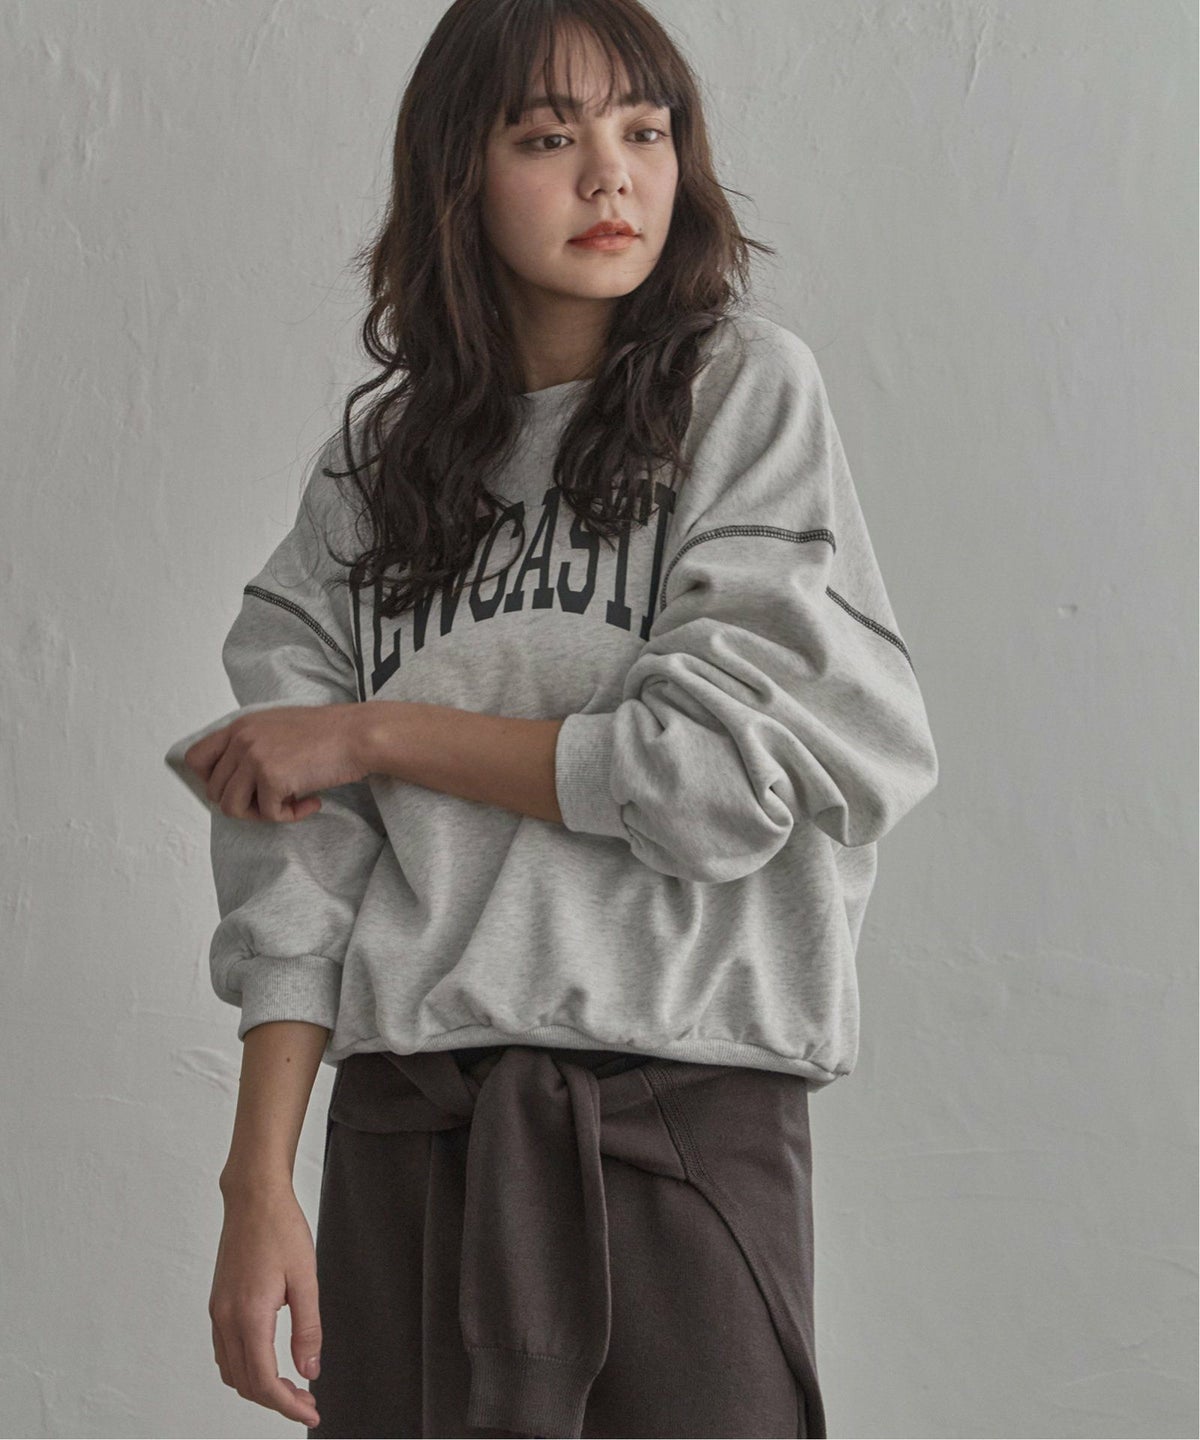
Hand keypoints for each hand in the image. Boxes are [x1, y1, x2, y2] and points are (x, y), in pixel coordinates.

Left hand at [184, 703, 368, 821]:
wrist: (358, 734)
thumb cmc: (328, 734)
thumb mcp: (278, 727)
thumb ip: (253, 745)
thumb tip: (237, 780)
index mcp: (240, 726)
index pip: (196, 758)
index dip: (210, 780)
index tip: (237, 788)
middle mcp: (241, 740)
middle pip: (215, 791)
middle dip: (244, 804)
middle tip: (274, 801)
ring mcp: (254, 758)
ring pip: (232, 808)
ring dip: (261, 814)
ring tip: (289, 804)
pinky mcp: (272, 778)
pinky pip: (269, 815)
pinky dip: (291, 816)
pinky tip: (313, 802)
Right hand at [209, 1184, 322, 1427]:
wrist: (254, 1197)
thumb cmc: (282, 1229)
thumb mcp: (306, 1279)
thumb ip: (308, 1328)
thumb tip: (310, 1370)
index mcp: (249, 1315)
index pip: (263, 1381)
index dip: (287, 1406)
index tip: (311, 1412)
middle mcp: (226, 1318)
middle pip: (245, 1384)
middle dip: (276, 1400)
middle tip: (307, 1401)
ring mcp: (218, 1311)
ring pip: (232, 1371)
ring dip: (259, 1386)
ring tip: (291, 1385)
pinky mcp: (218, 1303)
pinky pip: (225, 1351)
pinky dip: (245, 1368)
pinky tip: (268, 1361)